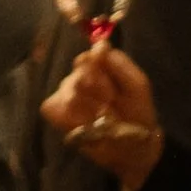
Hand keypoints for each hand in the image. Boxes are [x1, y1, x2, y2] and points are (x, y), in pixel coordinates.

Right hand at [41, 44, 164, 190]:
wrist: (134, 145)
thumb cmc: (137, 112)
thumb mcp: (137, 85)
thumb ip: (120, 63)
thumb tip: (99, 45)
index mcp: (99, 66)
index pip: (88, 57)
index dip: (97, 70)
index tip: (112, 85)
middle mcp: (79, 77)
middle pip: (77, 77)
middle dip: (98, 94)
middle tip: (112, 105)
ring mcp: (65, 94)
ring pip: (66, 92)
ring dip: (88, 108)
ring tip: (102, 118)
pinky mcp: (56, 113)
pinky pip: (52, 107)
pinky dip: (69, 117)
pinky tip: (84, 123)